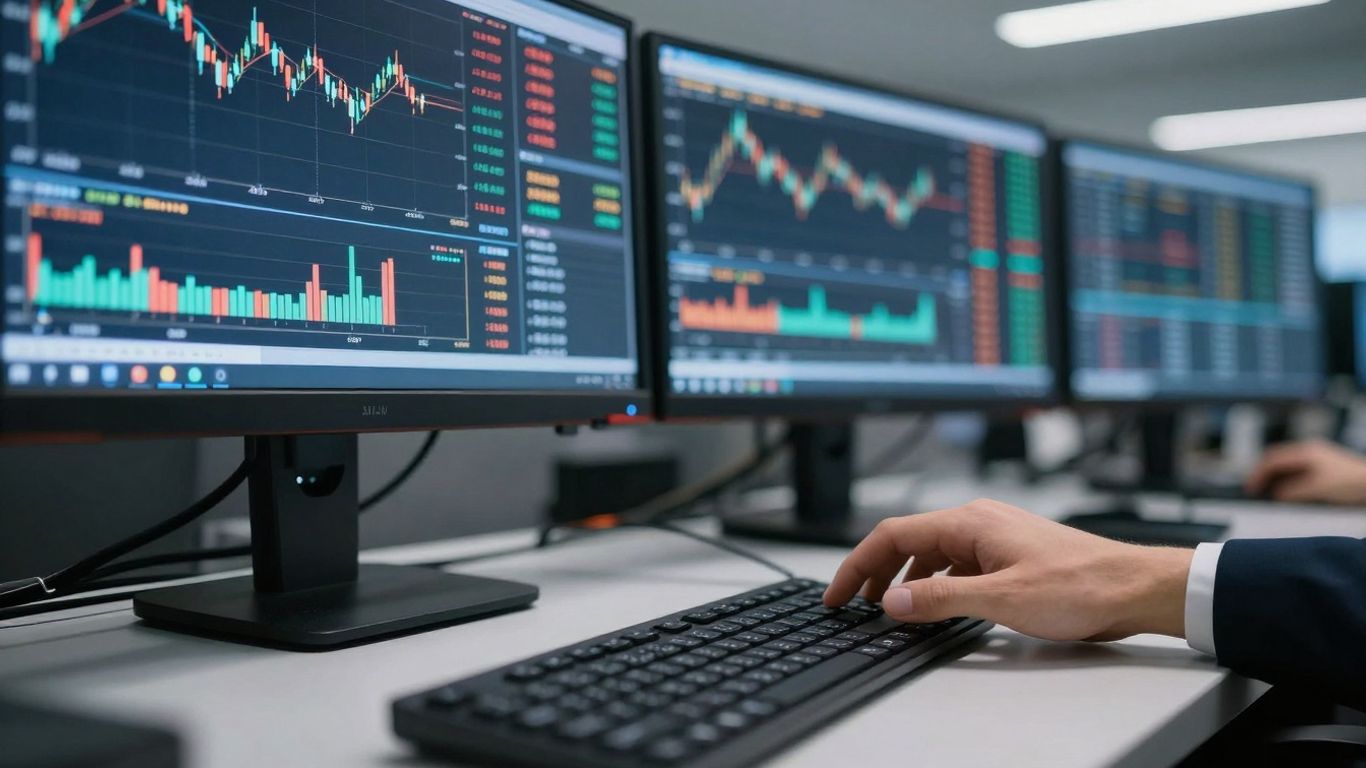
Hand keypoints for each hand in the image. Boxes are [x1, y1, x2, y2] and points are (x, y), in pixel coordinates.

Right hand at [823, 500, 1192, 641]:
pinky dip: (935, 582)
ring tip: (887, 608)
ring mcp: (995, 536)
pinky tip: (935, 606)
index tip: (837, 592)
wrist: (1135, 587)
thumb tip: (892, 602)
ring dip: (904, 578)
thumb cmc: (1082, 586)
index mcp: (970, 521)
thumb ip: (941, 600)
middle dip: (874, 571)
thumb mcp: (1002, 600)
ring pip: (932, 552)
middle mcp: (979, 521)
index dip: (857, 564)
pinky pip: (956, 562)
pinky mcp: (1009, 554)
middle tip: (851, 603)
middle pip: (908, 540)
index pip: (893, 534)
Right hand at [1246, 440, 1365, 504]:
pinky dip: (1285, 477)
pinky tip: (1285, 488)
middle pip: (1275, 458)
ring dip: (1273, 475)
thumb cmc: (1348, 483)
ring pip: (1285, 463)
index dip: (1257, 473)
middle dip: (1262, 472)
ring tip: (1266, 490)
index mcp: (1303, 451)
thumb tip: (1275, 495)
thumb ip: (1292, 491)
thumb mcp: (1316, 489)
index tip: (1249, 488)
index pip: (1271, 459)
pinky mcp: (1321, 464)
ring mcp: (1315, 455)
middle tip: (1253, 488)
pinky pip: (1295, 468)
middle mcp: (1307, 449)